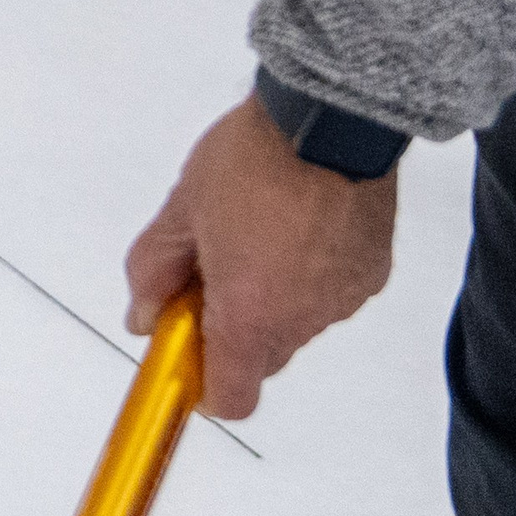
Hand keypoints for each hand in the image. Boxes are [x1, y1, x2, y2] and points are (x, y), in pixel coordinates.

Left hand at [123, 94, 397, 418]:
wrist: (328, 118)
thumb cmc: (254, 159)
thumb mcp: (183, 209)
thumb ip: (154, 271)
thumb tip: (142, 316)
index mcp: (249, 316)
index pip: (231, 398)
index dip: (203, 383)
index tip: (186, 349)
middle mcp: (302, 320)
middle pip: (262, 357)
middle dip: (234, 326)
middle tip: (214, 265)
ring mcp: (342, 299)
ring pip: (297, 321)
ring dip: (274, 294)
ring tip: (260, 227)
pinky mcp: (372, 273)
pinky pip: (330, 291)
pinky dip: (311, 271)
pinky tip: (299, 221)